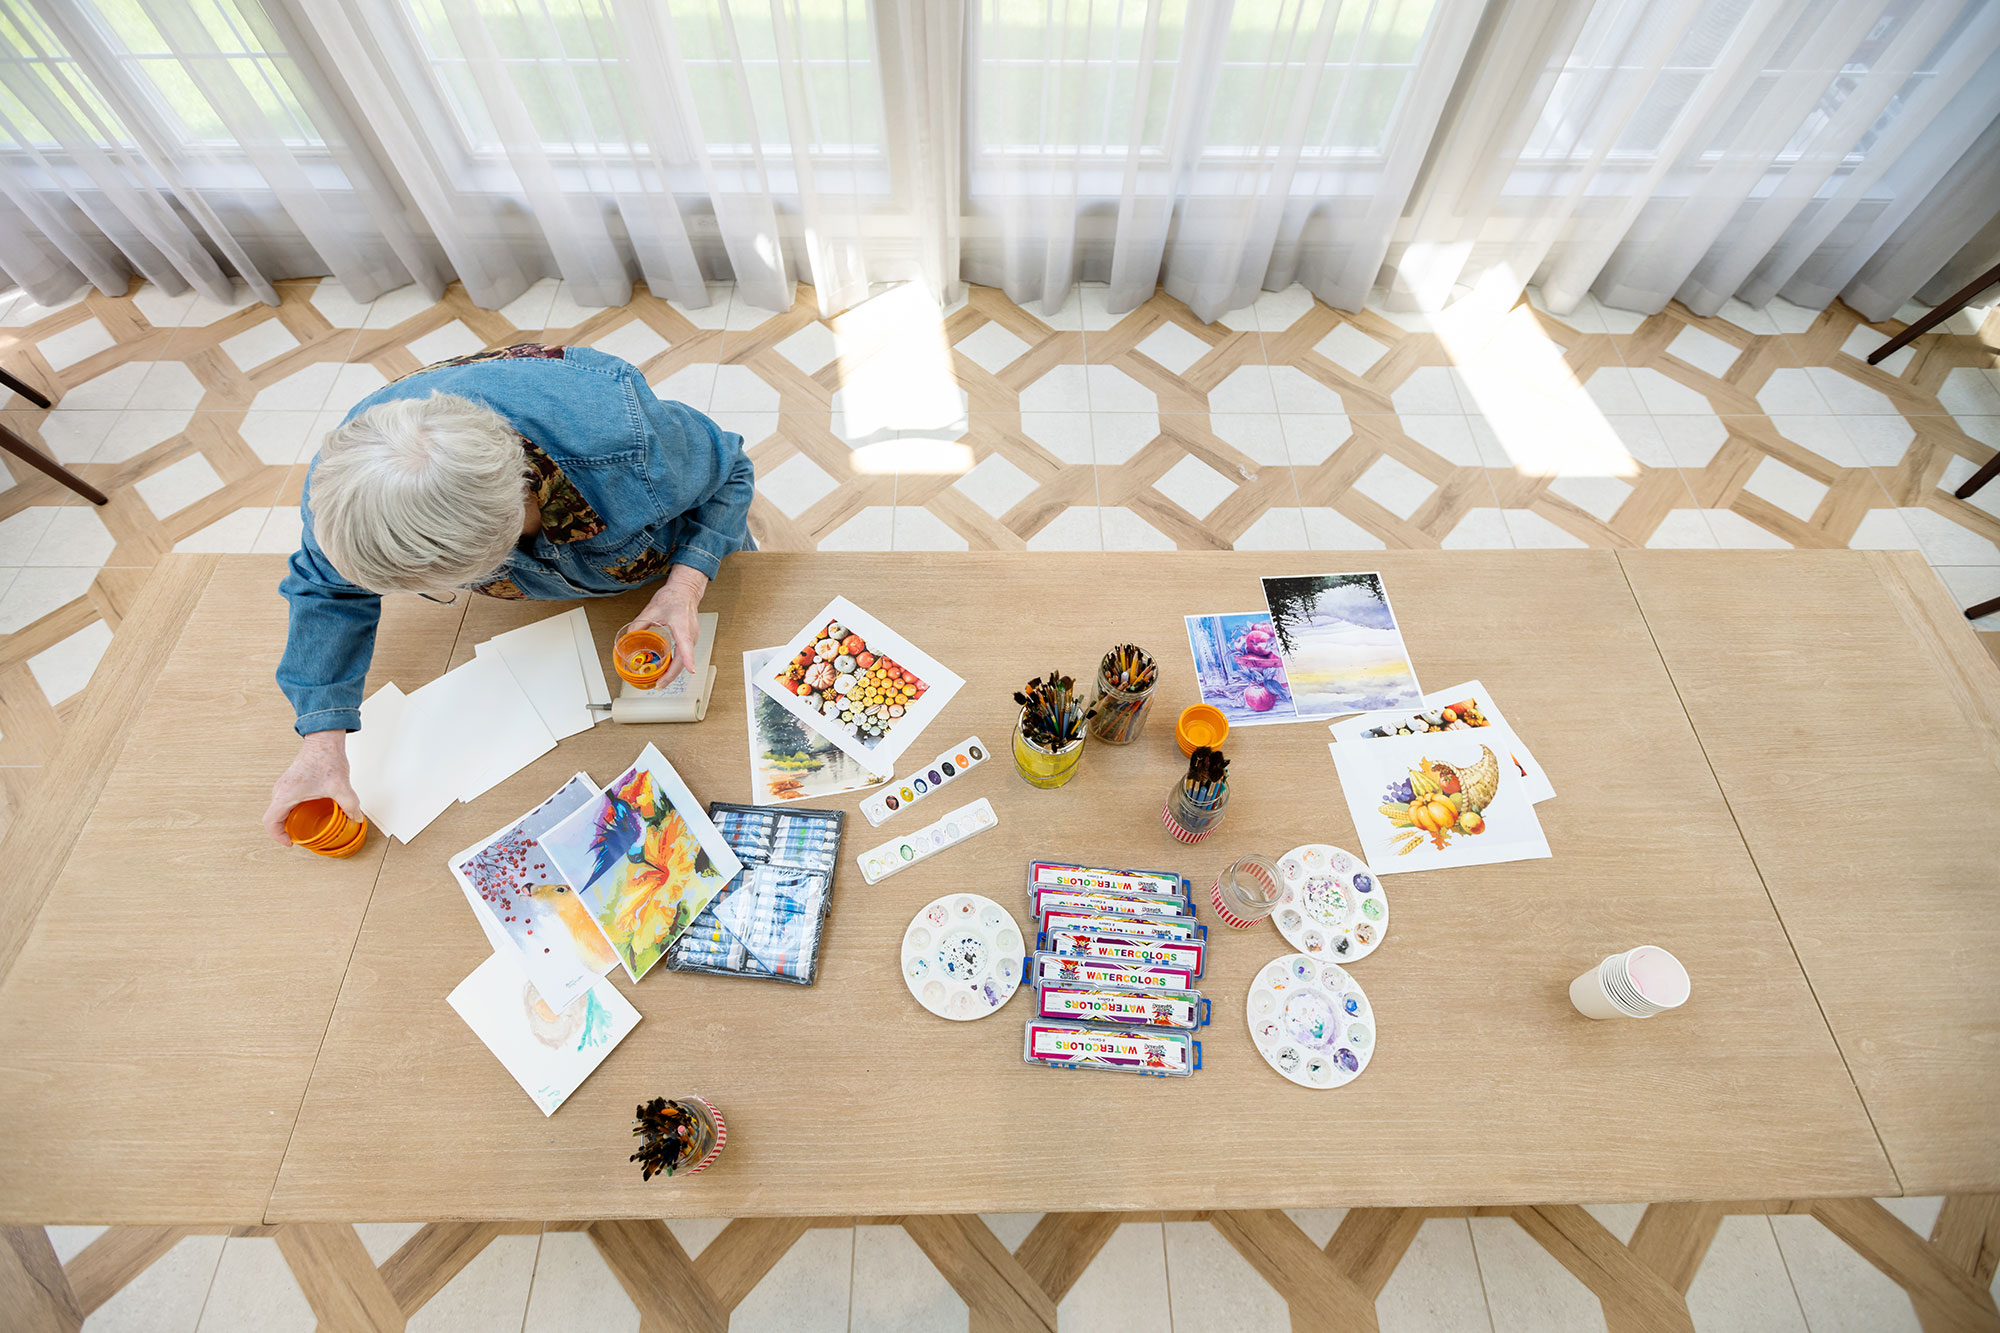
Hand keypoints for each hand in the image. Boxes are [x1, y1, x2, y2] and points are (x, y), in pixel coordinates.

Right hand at [262, 730, 359, 845]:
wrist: (323, 740)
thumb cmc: (325, 758)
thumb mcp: (341, 787)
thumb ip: (350, 805)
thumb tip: (356, 818)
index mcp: (286, 795)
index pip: (270, 822)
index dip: (277, 836)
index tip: (290, 842)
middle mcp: (280, 791)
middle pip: (274, 817)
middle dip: (284, 830)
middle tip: (300, 837)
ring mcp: (283, 785)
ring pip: (279, 809)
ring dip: (288, 820)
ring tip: (304, 826)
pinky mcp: (290, 782)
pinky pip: (285, 801)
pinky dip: (292, 810)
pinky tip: (308, 811)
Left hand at [619, 564, 708, 686]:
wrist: (685, 591)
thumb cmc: (674, 597)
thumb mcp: (652, 609)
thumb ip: (639, 624)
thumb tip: (629, 637)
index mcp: (682, 625)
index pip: (686, 644)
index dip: (688, 659)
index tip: (691, 670)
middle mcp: (690, 634)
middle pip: (684, 659)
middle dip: (671, 675)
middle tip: (659, 685)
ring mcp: (692, 638)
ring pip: (684, 660)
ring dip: (673, 672)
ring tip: (660, 680)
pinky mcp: (690, 639)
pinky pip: (684, 656)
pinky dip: (675, 665)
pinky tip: (666, 669)